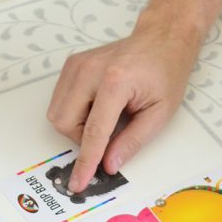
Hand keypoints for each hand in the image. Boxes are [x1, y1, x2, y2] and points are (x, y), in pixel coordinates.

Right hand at [47, 13, 203, 193]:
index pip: (94, 132)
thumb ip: (132, 142)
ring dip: (77, 127)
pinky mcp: (71, 65)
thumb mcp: (159, 114)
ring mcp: (77, 65)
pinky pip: (59, 101)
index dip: (86, 162)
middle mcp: (90, 71)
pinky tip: (96, 107)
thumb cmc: (165, 73)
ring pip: (57, 113)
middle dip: (82, 139)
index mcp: (116, 82)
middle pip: (65, 122)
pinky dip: (73, 113)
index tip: (78, 183)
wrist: (161, 39)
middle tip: (108, 135)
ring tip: (104, 119)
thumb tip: (109, 165)